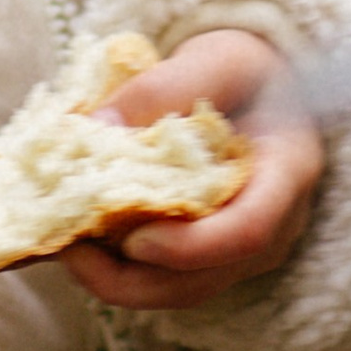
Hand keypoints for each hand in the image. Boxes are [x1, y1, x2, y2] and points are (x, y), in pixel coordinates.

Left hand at [59, 28, 322, 312]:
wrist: (258, 85)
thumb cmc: (241, 69)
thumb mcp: (210, 60)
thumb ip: (160, 89)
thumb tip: (95, 128)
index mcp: (287, 171)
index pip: (249, 230)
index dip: (190, 246)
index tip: (133, 240)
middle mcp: (274, 224)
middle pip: (205, 277)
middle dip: (131, 276)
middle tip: (67, 247)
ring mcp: (242, 247)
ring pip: (180, 289)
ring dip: (116, 279)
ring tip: (62, 244)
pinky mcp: (211, 254)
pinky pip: (167, 278)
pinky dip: (119, 269)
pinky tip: (79, 239)